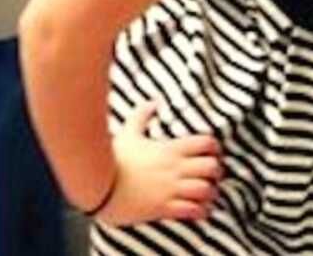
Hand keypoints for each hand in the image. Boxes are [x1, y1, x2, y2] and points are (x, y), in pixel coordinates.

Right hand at [95, 101, 220, 225]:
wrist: (96, 185)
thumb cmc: (112, 159)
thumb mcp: (128, 133)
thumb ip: (142, 116)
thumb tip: (153, 101)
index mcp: (171, 149)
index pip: (208, 143)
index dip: (214, 149)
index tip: (211, 154)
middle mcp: (175, 168)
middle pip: (213, 167)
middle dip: (216, 173)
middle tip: (211, 177)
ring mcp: (170, 189)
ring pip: (206, 190)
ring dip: (210, 193)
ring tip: (205, 196)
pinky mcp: (163, 208)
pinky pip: (192, 211)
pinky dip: (200, 211)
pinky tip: (197, 211)